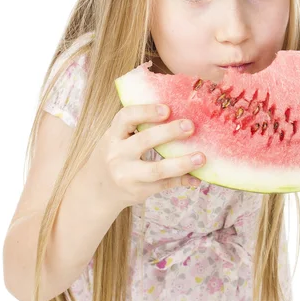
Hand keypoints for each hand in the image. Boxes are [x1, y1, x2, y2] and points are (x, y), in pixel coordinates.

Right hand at [85, 104, 205, 211]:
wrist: (98, 191)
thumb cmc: (115, 156)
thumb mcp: (116, 139)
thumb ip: (136, 127)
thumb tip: (175, 112)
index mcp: (112, 136)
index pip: (125, 118)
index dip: (146, 111)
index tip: (167, 109)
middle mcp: (118, 155)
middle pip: (144, 141)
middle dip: (169, 132)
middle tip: (190, 126)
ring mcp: (128, 176)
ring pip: (157, 169)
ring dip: (182, 163)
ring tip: (201, 157)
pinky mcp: (139, 191)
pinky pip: (165, 184)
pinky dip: (183, 179)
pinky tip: (197, 176)